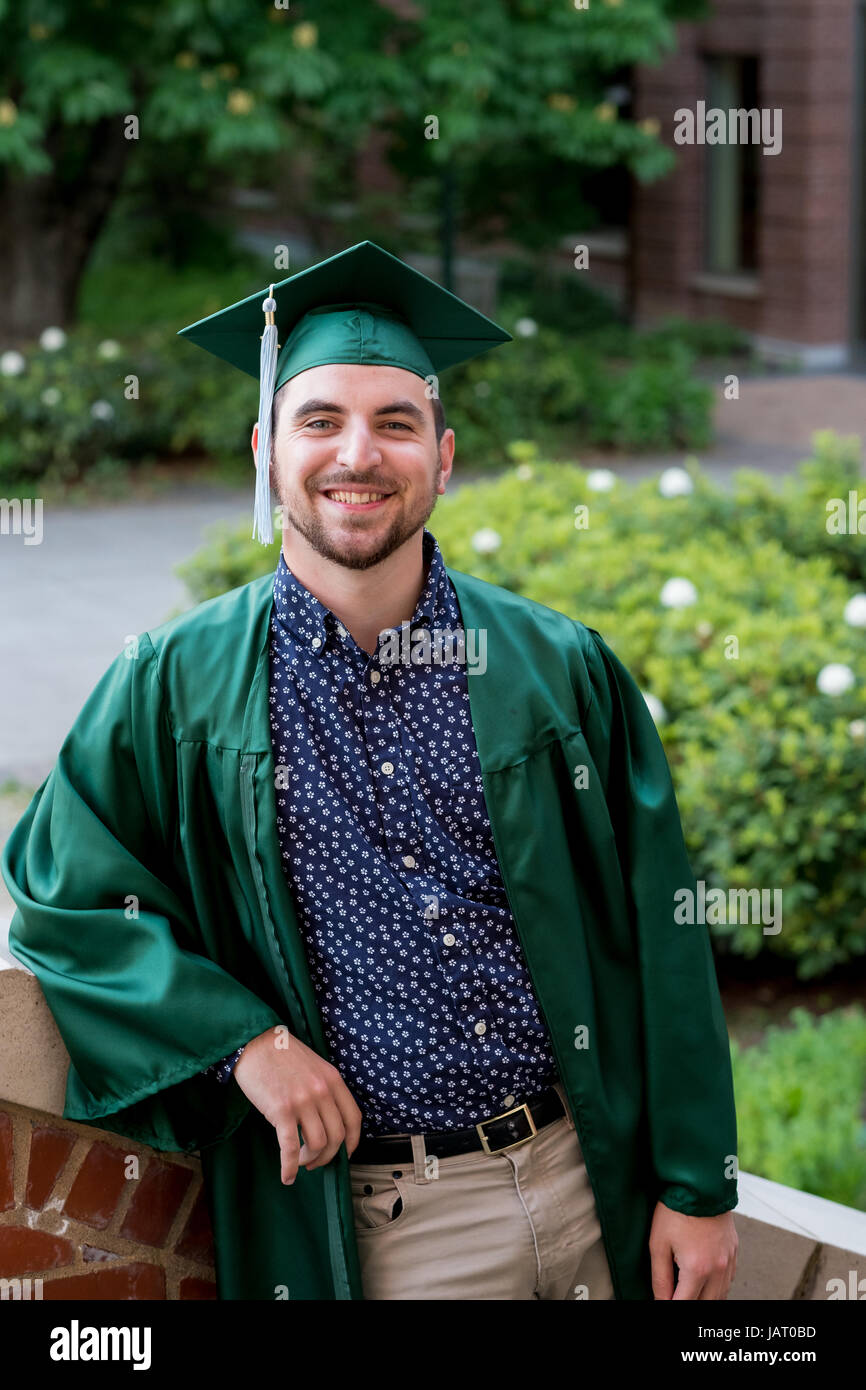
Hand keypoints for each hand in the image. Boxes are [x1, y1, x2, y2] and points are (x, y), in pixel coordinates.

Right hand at [233, 1025, 362, 1184]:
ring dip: (310, 1160)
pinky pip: (291, 1148)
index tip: (345, 1153)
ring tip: (301, 1162)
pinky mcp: (281, 1110)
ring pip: (318, 1144)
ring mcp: (303, 1101)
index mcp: (332, 1080)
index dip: (352, 1142)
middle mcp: (322, 1091)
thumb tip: (327, 1120)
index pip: (353, 1118)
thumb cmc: (281, 1055)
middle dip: (328, 1156)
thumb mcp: (314, 1066)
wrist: (254, 1042)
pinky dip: (290, 1167)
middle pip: (337, 1136)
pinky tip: (287, 1175)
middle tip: (316, 1161)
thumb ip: (324, 1089)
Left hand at [649, 1202, 737, 1299]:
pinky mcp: (734, 1251)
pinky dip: (717, 1287)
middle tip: (676, 1295)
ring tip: (688, 1291)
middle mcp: (717, 1269)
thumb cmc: (676, 1210)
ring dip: (705, 1298)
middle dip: (689, 1303)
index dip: (671, 1305)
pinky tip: (705, 1281)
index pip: (685, 1304)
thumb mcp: (658, 1244)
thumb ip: (660, 1278)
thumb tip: (660, 1300)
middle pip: (706, 1304)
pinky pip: (729, 1280)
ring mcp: (729, 1261)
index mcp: (697, 1269)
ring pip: (721, 1295)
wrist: (699, 1183)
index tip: (663, 1301)